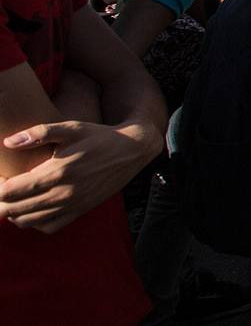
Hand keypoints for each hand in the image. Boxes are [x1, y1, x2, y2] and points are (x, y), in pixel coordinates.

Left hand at [0, 120, 161, 233]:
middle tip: (2, 188)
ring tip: (12, 199)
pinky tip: (32, 209)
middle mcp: (62, 193)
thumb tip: (8, 142)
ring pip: (27, 222)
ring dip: (13, 213)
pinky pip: (48, 227)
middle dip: (0, 202)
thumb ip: (38, 133)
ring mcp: (71, 205)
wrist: (132, 150)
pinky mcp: (80, 211)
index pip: (9, 191)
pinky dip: (34, 223)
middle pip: (13, 210)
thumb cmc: (98, 137)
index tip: (0, 175)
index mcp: (56, 172)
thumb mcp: (71, 128)